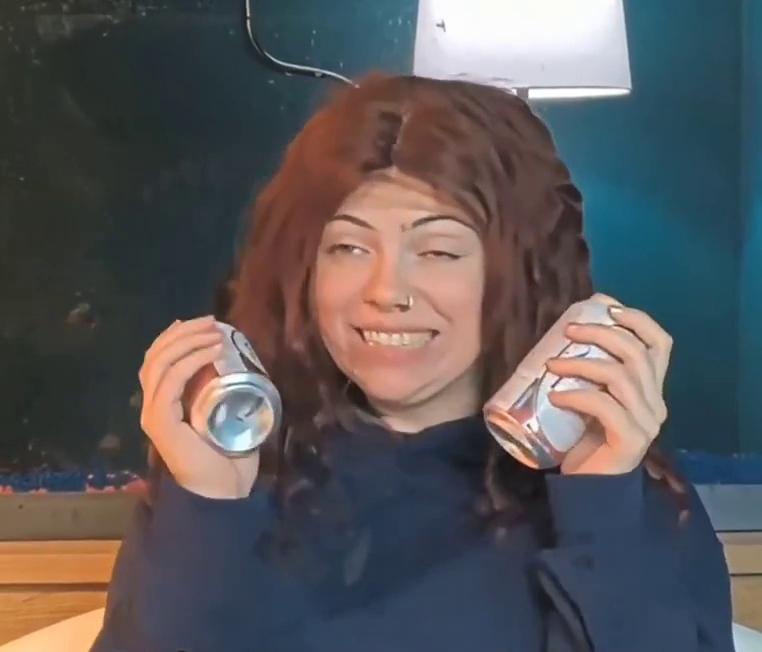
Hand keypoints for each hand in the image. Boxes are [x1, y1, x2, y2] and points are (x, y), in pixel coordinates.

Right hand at [139, 315, 260, 498]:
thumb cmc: (227, 455)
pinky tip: (211, 351)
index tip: (202, 323)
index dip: (175, 336)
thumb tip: (233, 363)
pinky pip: (171, 381)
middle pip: (156, 356)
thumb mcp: (223, 413)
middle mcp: (151, 405)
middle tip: (211, 321)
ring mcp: (153, 413)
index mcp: (162, 403)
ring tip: (215, 333)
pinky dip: (191, 361)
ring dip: (188, 342)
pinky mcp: (160, 421)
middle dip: (183, 333)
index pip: (158, 360)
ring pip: (160, 364)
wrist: (221, 491)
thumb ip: (218, 391)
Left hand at [544, 294, 672, 475]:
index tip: (606, 307)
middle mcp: (656, 403)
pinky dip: (577, 396)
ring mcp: (646, 423)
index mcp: (651, 388)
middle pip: (636, 353)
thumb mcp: (592, 399)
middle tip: (567, 332)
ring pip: (620, 377)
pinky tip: (557, 398)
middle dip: (600, 334)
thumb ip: (593, 374)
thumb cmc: (587, 440)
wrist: (591, 490)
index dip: (637, 319)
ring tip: (551, 366)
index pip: (660, 343)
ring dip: (580, 365)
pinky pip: (605, 406)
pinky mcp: (630, 441)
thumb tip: (567, 335)